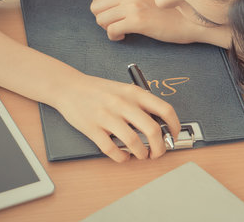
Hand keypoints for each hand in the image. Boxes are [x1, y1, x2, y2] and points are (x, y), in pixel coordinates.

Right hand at [54, 73, 180, 161]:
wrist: (69, 87)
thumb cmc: (99, 90)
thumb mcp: (125, 90)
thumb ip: (141, 104)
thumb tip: (162, 125)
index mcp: (134, 93)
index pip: (165, 110)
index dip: (174, 126)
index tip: (173, 136)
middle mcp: (122, 103)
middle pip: (152, 130)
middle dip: (160, 147)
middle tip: (158, 152)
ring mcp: (107, 116)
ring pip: (133, 142)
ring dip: (142, 154)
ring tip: (142, 155)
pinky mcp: (92, 129)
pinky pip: (111, 149)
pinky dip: (121, 157)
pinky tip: (124, 156)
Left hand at [90, 0, 229, 45]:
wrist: (190, 21)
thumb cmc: (172, 13)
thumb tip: (115, 6)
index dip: (99, 5)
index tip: (109, 14)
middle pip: (96, 6)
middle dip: (101, 19)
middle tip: (114, 25)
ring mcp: (134, 7)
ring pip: (101, 18)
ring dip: (107, 29)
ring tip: (120, 32)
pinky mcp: (138, 21)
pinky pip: (112, 30)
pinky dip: (114, 37)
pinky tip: (124, 37)